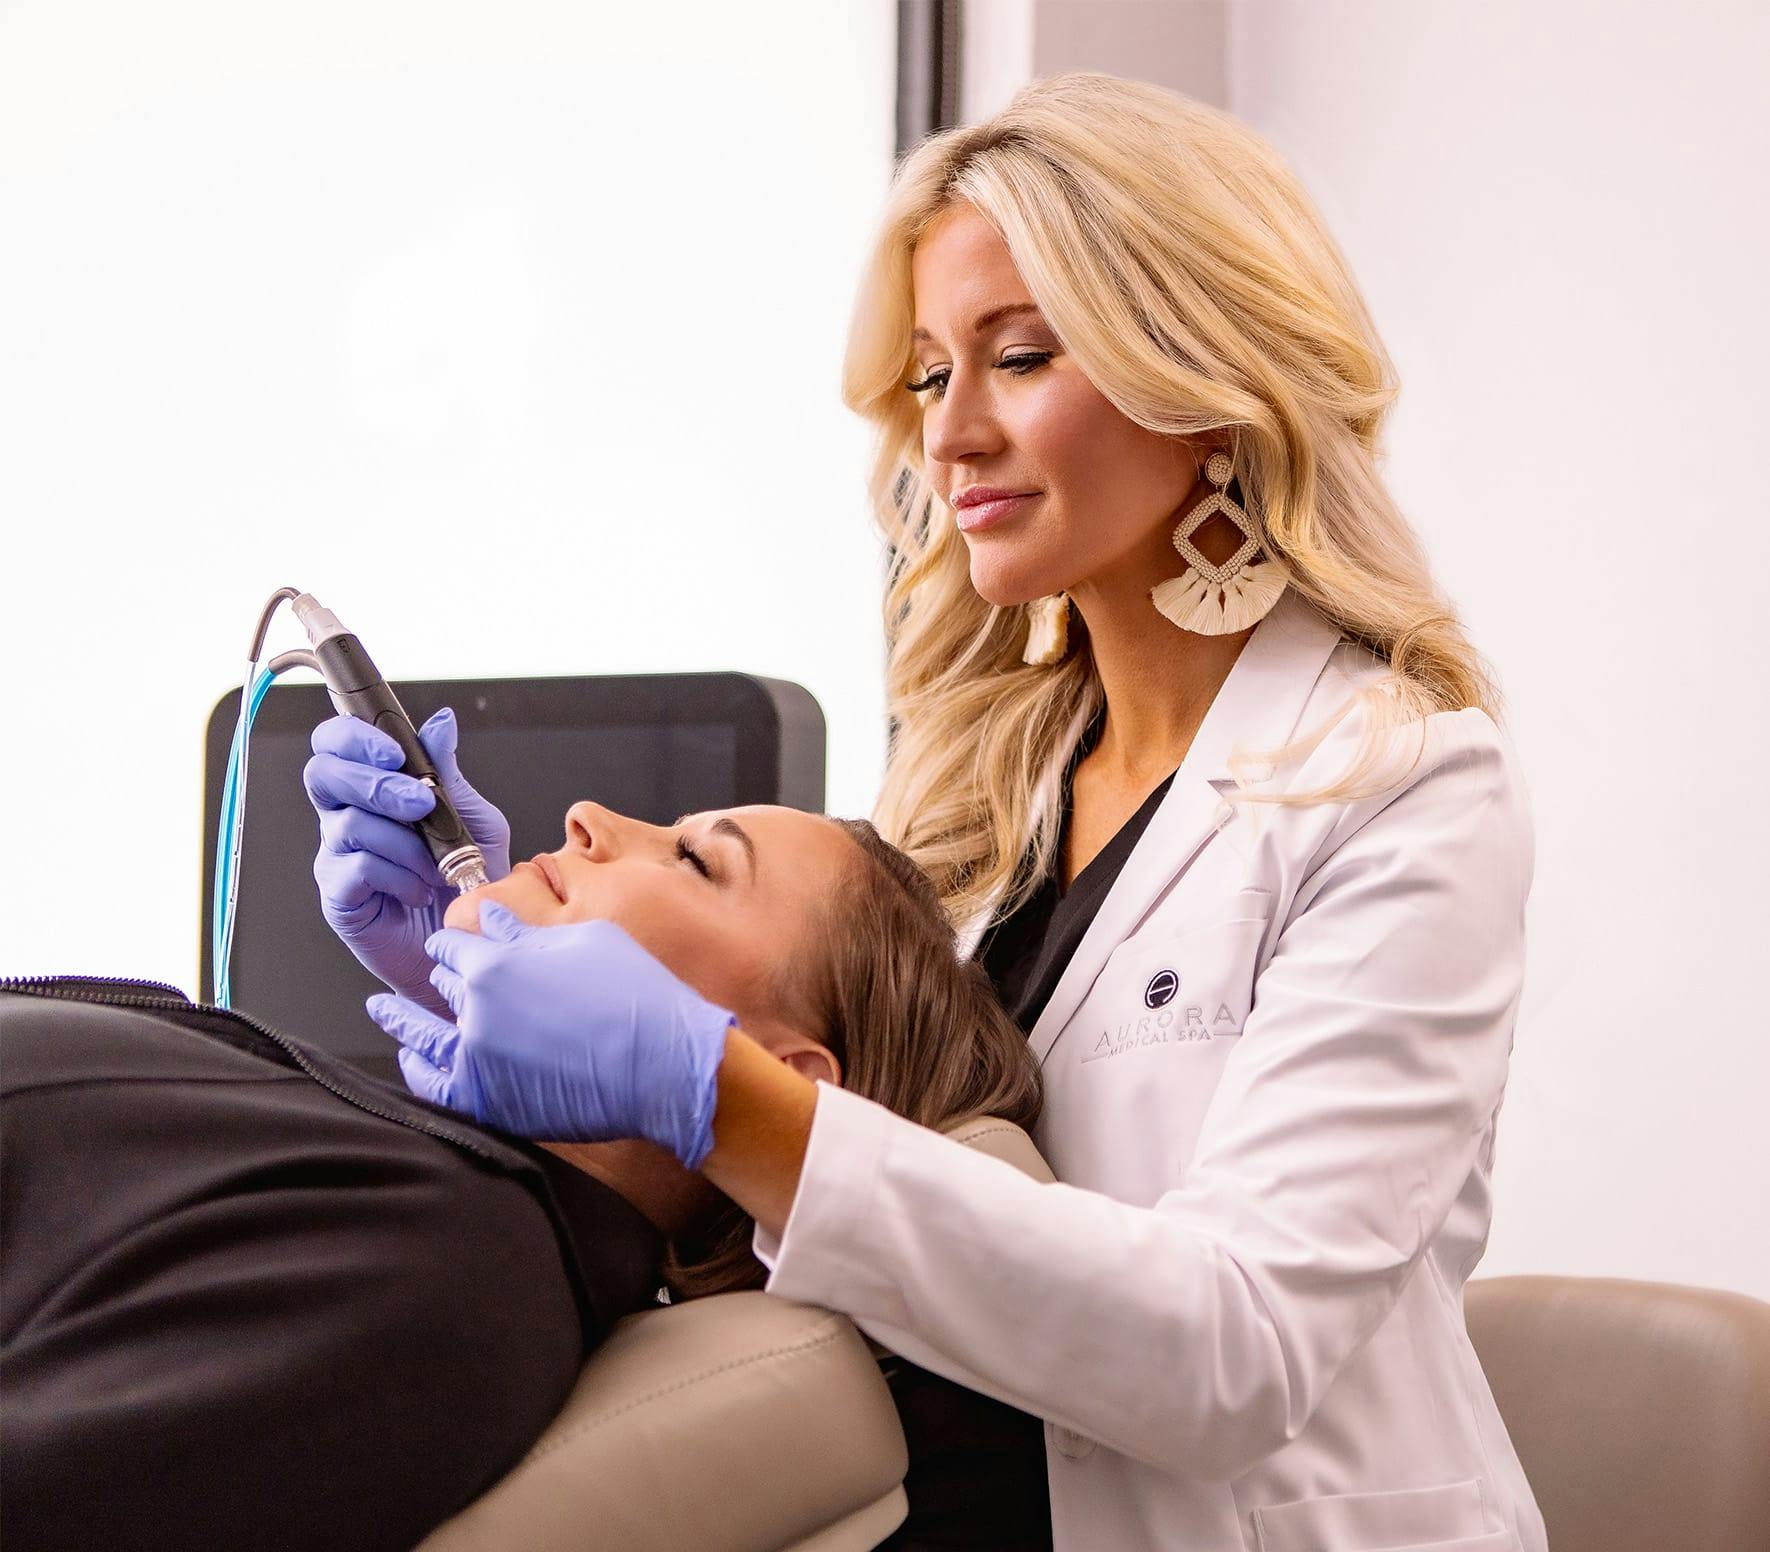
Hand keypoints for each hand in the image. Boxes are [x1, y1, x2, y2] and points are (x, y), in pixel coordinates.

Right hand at [304, 706, 512, 1007]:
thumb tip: (441, 723)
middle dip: (377, 784)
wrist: (472, 939)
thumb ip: (449, 774)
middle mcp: (344, 817)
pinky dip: (400, 876)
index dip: (353, 738)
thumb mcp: (473, 820)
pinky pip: (359, 869)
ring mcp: (337, 857)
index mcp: (371, 789)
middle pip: (323, 775)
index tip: (393, 752)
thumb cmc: (469, 878)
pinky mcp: (339, 897)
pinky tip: (419, 889)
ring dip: (404, 841)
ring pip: (349, 824)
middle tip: (421, 803)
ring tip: (436, 865)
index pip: (336, 745)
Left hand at [364, 901, 734, 1168]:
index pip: (455, 945)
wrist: (666, 1064)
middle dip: (442, 977)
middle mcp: (477, 1009)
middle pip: (442, 986)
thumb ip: (526, 931)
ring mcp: (479, 1059)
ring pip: (425, 1035)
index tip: (449, 943)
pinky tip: (412, 1060)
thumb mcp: (587, 940)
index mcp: (497, 962)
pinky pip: (436, 1086)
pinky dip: (419, 1072)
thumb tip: (489, 918)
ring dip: (402, 1021)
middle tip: (439, 975)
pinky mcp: (489, 1101)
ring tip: (383, 1011)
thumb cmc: (637, 996)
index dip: (452, 942)